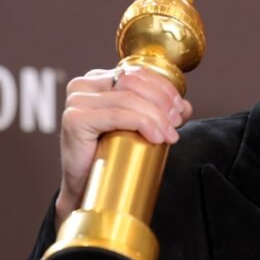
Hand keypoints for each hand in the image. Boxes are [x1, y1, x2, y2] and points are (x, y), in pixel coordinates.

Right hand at [54, 65, 192, 226]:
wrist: (83, 186)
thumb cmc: (108, 155)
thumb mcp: (138, 126)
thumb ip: (160, 112)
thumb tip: (185, 107)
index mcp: (97, 80)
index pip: (136, 72)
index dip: (163, 88)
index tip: (180, 109)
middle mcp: (83, 85)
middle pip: (133, 83)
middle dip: (162, 102)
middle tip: (177, 123)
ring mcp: (76, 101)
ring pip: (128, 99)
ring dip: (156, 116)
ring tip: (170, 135)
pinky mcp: (75, 119)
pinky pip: (117, 115)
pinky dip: (142, 123)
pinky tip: (156, 137)